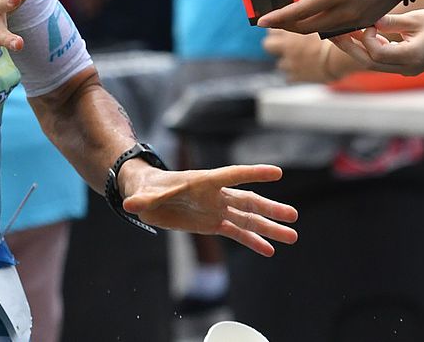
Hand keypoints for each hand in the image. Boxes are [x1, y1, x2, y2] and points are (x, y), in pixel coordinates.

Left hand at [119, 162, 297, 256]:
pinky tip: (270, 250)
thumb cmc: (147, 189)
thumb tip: (130, 206)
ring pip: (248, 218)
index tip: (276, 172)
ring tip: (293, 236)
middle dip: (270, 208)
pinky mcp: (213, 223)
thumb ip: (142, 200)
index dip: (252, 173)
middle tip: (293, 216)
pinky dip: (253, 241)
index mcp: (202, 182)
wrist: (147, 196)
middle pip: (247, 200)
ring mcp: (216, 209)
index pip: (231, 175)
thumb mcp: (144, 195)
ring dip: (269, 227)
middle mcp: (214, 195)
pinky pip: (237, 233)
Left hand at [257, 0, 401, 34]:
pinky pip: (339, 30)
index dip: (278, 17)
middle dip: (285, 25)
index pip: (300, 11)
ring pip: (322, 31)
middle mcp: (347, 11)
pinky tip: (311, 18)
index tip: (260, 20)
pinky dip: (321, 27)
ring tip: (286, 19)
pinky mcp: (367, 21)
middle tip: (269, 20)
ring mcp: (359, 20)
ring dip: (303, 27)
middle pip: (307, 27)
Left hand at [262, 28, 355, 82]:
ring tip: (301, 59)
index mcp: (289, 32)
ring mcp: (290, 63)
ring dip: (287, 62)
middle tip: (285, 46)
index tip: (280, 31)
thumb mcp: (318, 26)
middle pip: (267, 45)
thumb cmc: (335, 39)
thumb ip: (303, 25)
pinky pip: (290, 77)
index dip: (276, 30)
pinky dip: (297, 75)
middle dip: (274, 45)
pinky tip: (308, 70)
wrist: (341, 57)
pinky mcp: (297, 76)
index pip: (270, 29)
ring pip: (280, 63)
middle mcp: (286, 47)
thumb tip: (298, 20)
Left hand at [329, 10, 423, 76]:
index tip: (368, 24)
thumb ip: (390, 22)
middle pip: (369, 63)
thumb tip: (366, 20)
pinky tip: (361, 35)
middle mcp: (407, 68)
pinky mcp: (404, 67)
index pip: (378, 54)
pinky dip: (369, 49)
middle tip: (332, 34)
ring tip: (340, 33)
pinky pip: (380, 61)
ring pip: (373, 64)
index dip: (367, 39)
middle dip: (349, 48)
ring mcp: (405, 69)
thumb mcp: (417, 19)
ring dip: (356, 48)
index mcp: (412, 57)